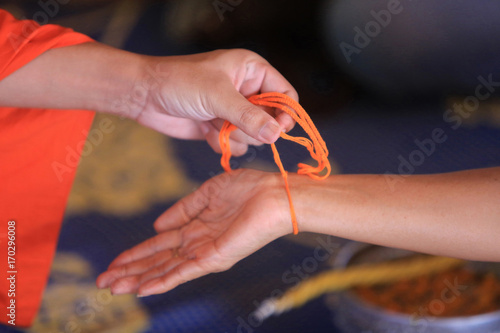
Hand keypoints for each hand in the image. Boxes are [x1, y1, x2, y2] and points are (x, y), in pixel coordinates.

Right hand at [96, 169, 290, 295]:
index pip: (159, 245)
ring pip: (165, 270)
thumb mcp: (207, 193)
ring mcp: (205, 253)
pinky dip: (164, 281)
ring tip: (114, 288)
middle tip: (103, 282)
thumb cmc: (248, 189)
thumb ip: (182, 209)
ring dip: (139, 279)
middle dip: (130, 271)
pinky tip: (144, 288)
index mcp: (195, 228)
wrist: (274, 194)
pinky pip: (185, 272)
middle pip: (157, 261)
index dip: (135, 254)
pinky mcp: (215, 257)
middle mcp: (197, 244)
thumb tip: (157, 226)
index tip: (113, 263)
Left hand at [137, 49, 297, 155]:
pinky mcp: (221, 127)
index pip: (285, 94)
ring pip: (253, 136)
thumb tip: (276, 134)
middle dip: (251, 127)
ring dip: (233, 135)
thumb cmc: (180, 82)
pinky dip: (221, 142)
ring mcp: (234, 111)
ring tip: (212, 122)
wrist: (145, 96)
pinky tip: (204, 129)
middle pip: (271, 120)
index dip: (286, 113)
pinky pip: (236, 145)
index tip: (279, 131)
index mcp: (252, 71)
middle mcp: (247, 90)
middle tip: (231, 122)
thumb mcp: (218, 96)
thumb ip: (249, 116)